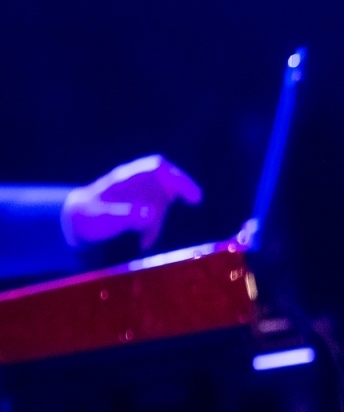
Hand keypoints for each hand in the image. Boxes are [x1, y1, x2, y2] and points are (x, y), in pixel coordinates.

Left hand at [61, 155, 201, 250]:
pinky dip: (153, 230)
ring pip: (162, 201)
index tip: (186, 189)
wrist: (78, 222)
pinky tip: (142, 244)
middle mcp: (138, 183)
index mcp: (126, 178)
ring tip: (144, 241)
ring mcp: (142, 195)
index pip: (155, 167)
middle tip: (196, 200)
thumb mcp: (103, 218)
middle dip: (182, 187)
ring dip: (160, 220)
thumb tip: (150, 214)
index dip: (174, 176)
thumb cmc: (88, 216)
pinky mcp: (143, 209)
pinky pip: (156, 217)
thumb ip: (126, 215)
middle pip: (167, 177)